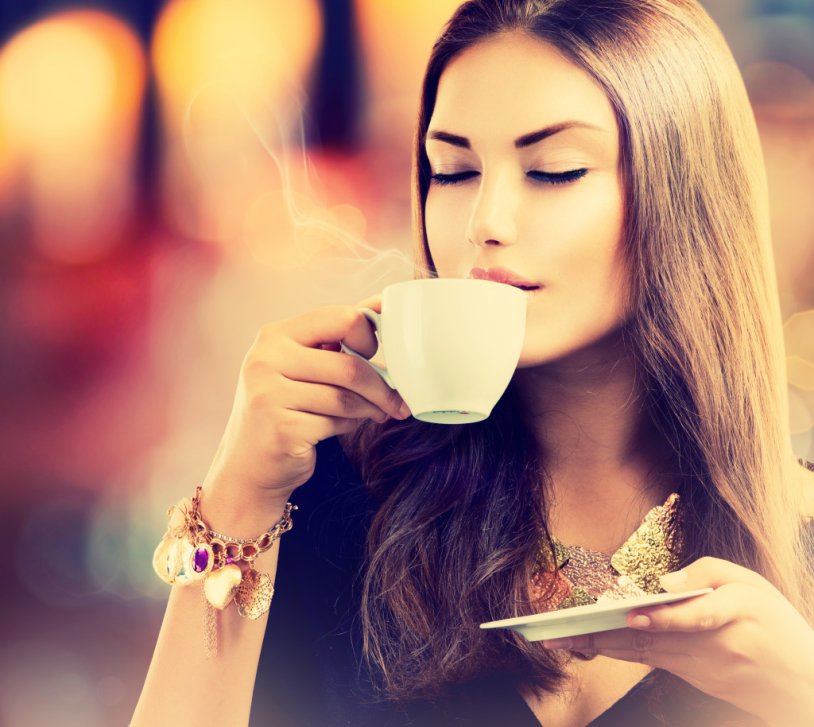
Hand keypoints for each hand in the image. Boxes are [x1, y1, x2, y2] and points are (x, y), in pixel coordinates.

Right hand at [202, 293, 410, 515]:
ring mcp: (268, 395)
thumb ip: (335, 337)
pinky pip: (337, 422)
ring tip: (376, 414)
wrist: (248, 466)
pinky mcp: (281, 429)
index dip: (369, 337)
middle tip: (396, 401)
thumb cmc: (284, 409)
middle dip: (381, 386)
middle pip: (349, 365)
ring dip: (371, 409)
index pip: (341, 317)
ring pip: (346, 397)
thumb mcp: (300, 365)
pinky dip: (350, 426)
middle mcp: (265, 360)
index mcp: (275, 335)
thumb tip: (382, 303)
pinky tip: (343, 427)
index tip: (375, 355)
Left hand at [541, 557, 813, 725]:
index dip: (664, 619)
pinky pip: (652, 663)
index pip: (696, 618)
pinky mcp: (695, 679)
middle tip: (565, 633)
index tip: (633, 616)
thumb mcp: (751, 584)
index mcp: (734, 614)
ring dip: (604, 648)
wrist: (802, 682)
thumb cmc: (774, 623)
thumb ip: (707, 572)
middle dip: (606, 637)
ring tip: (567, 639)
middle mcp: (714, 647)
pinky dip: (621, 654)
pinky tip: (593, 646)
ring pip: (646, 655)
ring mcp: (702, 669)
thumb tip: (665, 582)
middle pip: (654, 641)